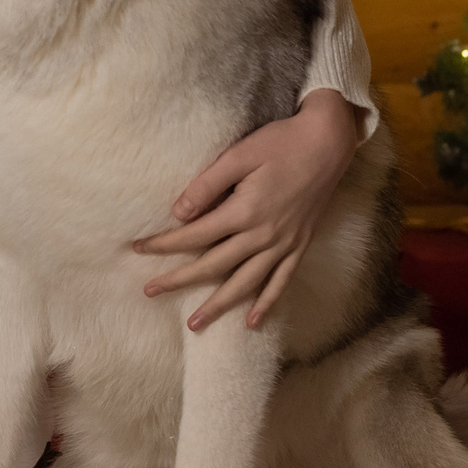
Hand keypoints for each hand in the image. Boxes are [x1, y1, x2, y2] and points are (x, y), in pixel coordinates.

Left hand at [134, 89, 363, 332]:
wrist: (328, 144)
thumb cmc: (281, 143)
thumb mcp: (238, 155)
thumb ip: (206, 185)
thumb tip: (178, 213)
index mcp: (244, 212)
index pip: (194, 236)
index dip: (164, 244)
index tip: (139, 249)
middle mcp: (264, 235)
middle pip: (213, 266)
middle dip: (179, 280)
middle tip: (149, 291)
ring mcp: (284, 244)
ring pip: (245, 283)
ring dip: (219, 305)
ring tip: (195, 324)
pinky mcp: (299, 245)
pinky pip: (281, 282)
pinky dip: (266, 303)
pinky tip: (252, 322)